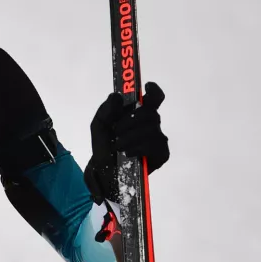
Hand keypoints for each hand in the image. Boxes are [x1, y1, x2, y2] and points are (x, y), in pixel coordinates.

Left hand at [83, 82, 168, 205]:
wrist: (104, 173)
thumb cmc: (104, 146)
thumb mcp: (99, 126)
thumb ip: (105, 110)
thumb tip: (116, 96)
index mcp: (138, 113)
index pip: (154, 98)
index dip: (153, 91)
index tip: (146, 88)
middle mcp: (151, 124)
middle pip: (151, 113)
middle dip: (131, 121)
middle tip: (117, 130)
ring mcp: (158, 139)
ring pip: (152, 129)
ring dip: (131, 136)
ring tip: (118, 146)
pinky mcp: (161, 154)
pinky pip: (154, 146)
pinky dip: (139, 148)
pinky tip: (129, 153)